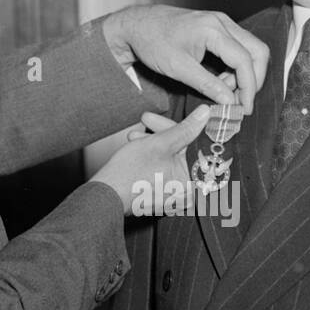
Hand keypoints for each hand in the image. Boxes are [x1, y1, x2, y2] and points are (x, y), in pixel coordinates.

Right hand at [92, 106, 210, 213]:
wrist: (105, 194)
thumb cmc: (129, 174)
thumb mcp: (160, 143)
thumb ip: (185, 128)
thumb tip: (204, 113)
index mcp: (192, 182)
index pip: (192, 144)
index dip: (178, 124)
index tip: (171, 115)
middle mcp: (186, 192)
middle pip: (180, 151)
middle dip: (161, 134)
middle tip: (146, 122)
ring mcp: (172, 195)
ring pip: (168, 159)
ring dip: (153, 144)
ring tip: (135, 138)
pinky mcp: (160, 196)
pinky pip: (161, 171)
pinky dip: (151, 159)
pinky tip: (138, 150)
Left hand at [103, 6, 268, 112]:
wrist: (137, 25)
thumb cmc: (152, 42)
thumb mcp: (178, 68)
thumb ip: (207, 85)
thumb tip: (230, 102)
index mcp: (213, 29)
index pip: (245, 60)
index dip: (249, 87)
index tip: (244, 108)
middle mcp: (222, 22)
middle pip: (258, 51)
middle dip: (253, 79)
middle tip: (240, 102)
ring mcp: (221, 23)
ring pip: (250, 49)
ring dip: (243, 74)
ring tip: (223, 92)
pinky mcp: (218, 28)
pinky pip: (238, 48)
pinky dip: (235, 67)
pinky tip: (219, 81)